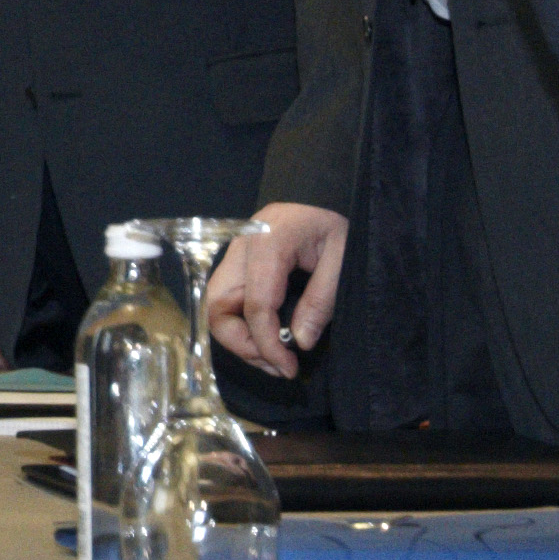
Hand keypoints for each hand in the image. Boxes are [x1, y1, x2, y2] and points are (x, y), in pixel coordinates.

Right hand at [208, 201, 346, 378]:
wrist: (322, 192)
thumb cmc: (336, 222)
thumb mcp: (342, 259)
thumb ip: (321, 300)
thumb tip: (298, 343)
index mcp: (268, 241)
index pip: (255, 304)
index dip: (268, 343)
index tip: (288, 367)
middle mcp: (241, 246)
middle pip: (217, 305)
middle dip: (241, 343)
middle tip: (276, 364)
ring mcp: (234, 253)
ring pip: (216, 305)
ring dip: (239, 337)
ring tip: (273, 358)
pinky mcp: (237, 262)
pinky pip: (227, 299)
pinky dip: (241, 324)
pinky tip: (267, 338)